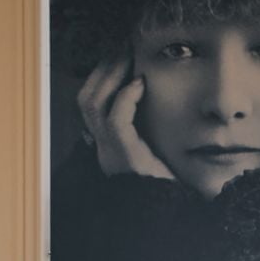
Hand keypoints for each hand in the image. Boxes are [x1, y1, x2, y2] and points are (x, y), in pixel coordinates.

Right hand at [77, 57, 174, 179]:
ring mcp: (111, 154)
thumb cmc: (171, 184)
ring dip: (111, 75)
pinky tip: (140, 83)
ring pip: (94, 104)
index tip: (120, 54)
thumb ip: (152, 128)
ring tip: (129, 56)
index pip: (92, 103)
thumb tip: (157, 95)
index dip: (102, 76)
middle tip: (122, 45)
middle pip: (86, 98)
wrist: (173, 215)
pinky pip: (116, 121)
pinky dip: (125, 98)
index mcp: (109, 147)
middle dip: (103, 68)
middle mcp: (104, 149)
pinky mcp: (126, 158)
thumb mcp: (158, 150)